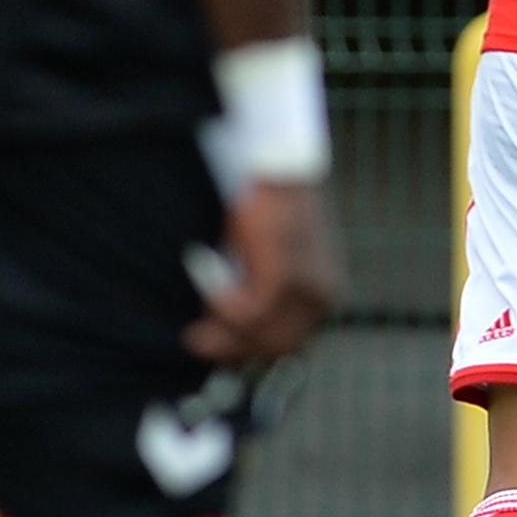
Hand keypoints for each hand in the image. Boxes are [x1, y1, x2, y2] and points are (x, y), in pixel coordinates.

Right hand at [185, 181, 341, 367]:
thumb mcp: (261, 261)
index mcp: (323, 296)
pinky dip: (218, 298)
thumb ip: (253, 293)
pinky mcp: (289, 277)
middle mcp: (324, 298)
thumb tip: (223, 329)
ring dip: (221, 326)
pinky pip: (249, 312)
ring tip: (196, 311)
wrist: (278, 165)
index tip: (212, 348)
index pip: (286, 345)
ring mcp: (310, 290)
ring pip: (260, 334)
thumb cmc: (266, 208)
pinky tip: (204, 267)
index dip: (245, 351)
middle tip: (192, 337)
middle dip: (229, 348)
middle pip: (273, 347)